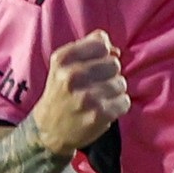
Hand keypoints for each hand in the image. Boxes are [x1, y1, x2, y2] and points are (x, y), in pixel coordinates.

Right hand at [31, 30, 129, 156]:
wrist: (48, 129)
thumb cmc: (62, 91)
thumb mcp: (64, 64)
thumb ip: (90, 46)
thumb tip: (116, 50)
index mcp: (63, 59)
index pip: (101, 43)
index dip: (103, 54)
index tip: (95, 65)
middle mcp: (72, 75)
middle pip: (114, 63)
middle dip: (110, 74)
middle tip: (96, 85)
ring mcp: (86, 96)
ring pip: (121, 83)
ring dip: (114, 91)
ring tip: (99, 98)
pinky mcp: (99, 114)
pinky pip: (124, 101)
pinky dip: (118, 106)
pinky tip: (104, 109)